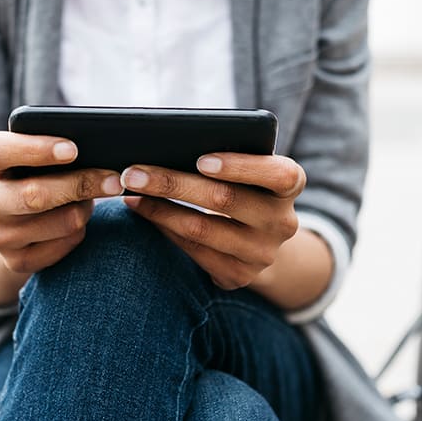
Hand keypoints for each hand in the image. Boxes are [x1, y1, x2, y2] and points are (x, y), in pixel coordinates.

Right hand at [0, 131, 122, 273]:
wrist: (20, 221)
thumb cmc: (41, 173)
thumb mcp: (41, 154)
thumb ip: (58, 148)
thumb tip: (99, 151)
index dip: (35, 150)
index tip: (72, 150)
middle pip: (35, 195)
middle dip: (80, 185)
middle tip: (114, 180)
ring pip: (60, 223)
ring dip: (84, 210)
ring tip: (89, 201)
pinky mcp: (15, 261)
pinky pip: (63, 246)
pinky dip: (80, 232)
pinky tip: (80, 223)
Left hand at [121, 154, 305, 289]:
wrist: (260, 239)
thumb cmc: (244, 186)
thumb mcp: (249, 169)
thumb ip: (228, 156)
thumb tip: (168, 144)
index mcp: (291, 184)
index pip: (278, 174)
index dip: (241, 167)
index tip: (202, 159)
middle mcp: (283, 222)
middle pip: (225, 200)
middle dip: (173, 183)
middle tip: (133, 172)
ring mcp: (262, 254)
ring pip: (201, 229)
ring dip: (158, 209)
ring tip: (130, 192)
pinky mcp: (238, 275)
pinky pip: (192, 249)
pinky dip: (163, 227)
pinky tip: (142, 211)